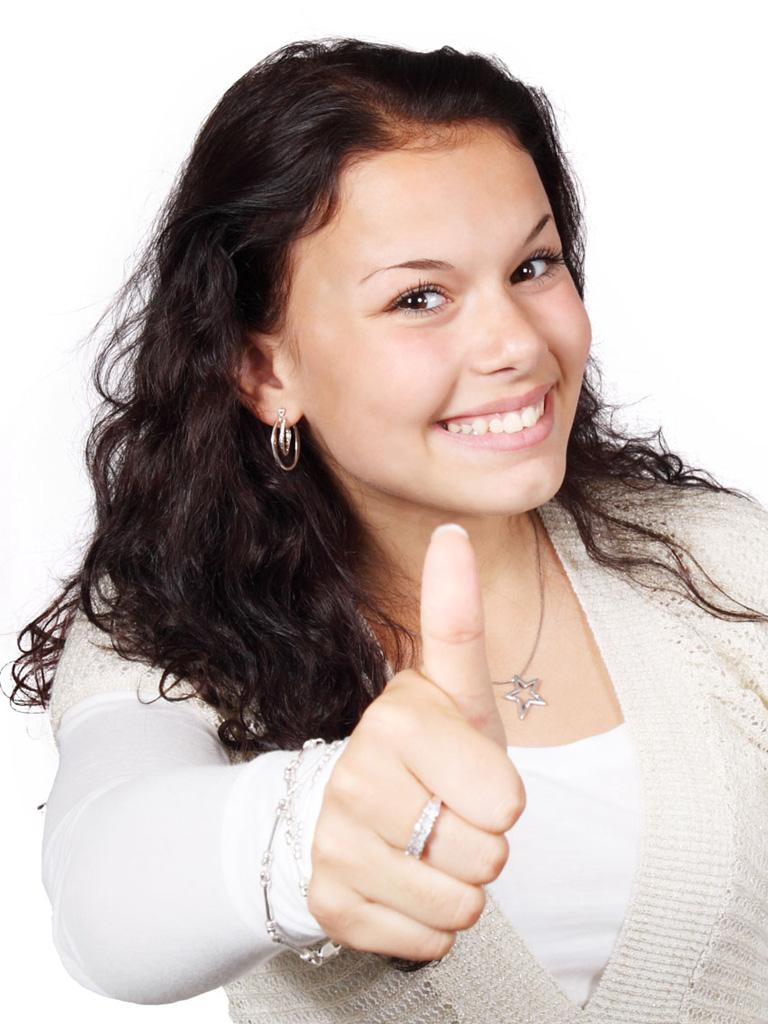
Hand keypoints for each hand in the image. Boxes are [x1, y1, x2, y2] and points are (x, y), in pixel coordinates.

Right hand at [307, 523, 525, 961]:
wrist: (352, 810)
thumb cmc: (428, 750)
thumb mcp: (454, 689)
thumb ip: (456, 616)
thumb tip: (453, 531)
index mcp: (398, 717)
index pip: (504, 800)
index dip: (501, 799)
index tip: (472, 780)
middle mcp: (357, 774)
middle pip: (487, 855)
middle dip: (482, 843)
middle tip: (448, 814)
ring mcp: (334, 840)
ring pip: (458, 904)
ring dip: (458, 887)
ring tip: (426, 846)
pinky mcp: (329, 900)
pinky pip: (425, 940)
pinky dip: (427, 923)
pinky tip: (399, 881)